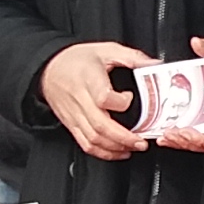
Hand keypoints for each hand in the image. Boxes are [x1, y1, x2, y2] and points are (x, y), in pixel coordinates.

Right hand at [38, 41, 153, 160]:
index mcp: (89, 80)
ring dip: (115, 148)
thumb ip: (132, 57)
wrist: (49, 68)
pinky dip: (103, 153)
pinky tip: (117, 152)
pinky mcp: (72, 125)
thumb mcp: (106, 50)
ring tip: (133, 148)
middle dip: (124, 138)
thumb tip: (154, 64)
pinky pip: (86, 144)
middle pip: (101, 126)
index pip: (104, 98)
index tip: (130, 98)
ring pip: (94, 139)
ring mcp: (75, 115)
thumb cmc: (76, 60)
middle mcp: (80, 100)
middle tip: (141, 142)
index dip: (121, 102)